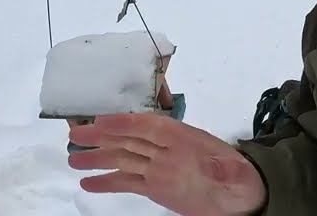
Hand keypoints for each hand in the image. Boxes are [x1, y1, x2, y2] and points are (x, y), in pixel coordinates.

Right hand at [68, 112, 266, 215]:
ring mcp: (159, 167)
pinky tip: (87, 182)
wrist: (243, 196)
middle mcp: (166, 150)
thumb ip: (223, 168)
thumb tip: (218, 164)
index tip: (101, 119)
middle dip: (103, 136)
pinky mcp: (156, 186)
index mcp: (184, 140)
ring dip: (99, 157)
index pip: (150, 126)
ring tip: (72, 159)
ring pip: (124, 158)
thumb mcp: (235, 172)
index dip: (126, 122)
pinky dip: (108, 182)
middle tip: (73, 134)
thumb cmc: (240, 179)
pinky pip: (128, 181)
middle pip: (130, 139)